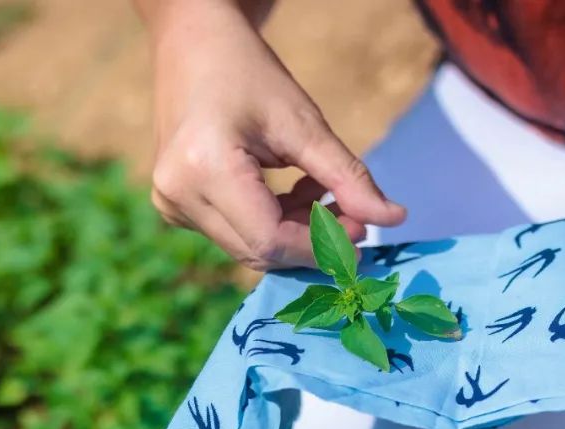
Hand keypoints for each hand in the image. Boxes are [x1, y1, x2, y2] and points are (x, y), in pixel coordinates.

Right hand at [138, 0, 406, 270]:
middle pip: (258, 250)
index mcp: (204, 169)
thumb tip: (392, 219)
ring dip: (294, 232)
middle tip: (355, 218)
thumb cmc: (248, 72)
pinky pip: (234, 233)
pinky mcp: (175, 206)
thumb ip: (347, 176)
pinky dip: (272, 222)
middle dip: (311, 242)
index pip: (270, 239)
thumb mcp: (302, 122)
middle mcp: (179, 195)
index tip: (363, 234)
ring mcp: (172, 204)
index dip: (320, 245)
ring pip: (248, 246)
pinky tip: (294, 192)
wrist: (193, 43)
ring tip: (322, 192)